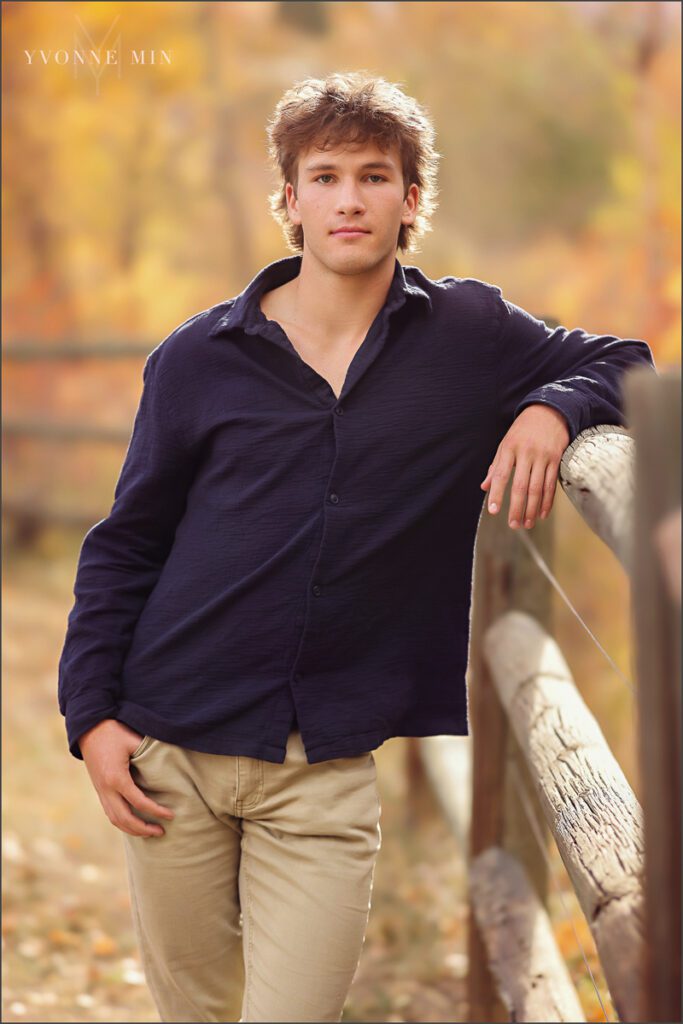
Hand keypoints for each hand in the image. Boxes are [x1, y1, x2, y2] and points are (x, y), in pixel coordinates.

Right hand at [79, 719, 174, 837]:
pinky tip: (134, 824)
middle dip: (144, 829)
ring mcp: (101, 791)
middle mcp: (106, 789)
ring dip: (132, 830)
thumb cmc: (113, 732)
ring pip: (115, 819)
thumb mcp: (132, 740)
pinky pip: (110, 813)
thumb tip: (170, 758)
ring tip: (150, 832)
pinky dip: (122, 823)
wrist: (88, 729)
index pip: (139, 802)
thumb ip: (149, 752)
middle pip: (125, 818)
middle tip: (161, 832)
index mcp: (116, 778)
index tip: (171, 815)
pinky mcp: (99, 790)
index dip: (156, 811)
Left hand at [480, 404, 569, 528]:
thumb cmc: (523, 430)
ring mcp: (543, 456)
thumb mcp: (506, 444)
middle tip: (513, 524)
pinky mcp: (556, 459)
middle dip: (517, 507)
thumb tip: (484, 487)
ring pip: (537, 488)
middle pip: (521, 485)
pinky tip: (543, 513)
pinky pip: (551, 484)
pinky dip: (548, 501)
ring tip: (528, 523)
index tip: (493, 510)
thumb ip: (496, 466)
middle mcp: (526, 453)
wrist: (550, 412)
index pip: (501, 475)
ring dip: (533, 508)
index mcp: (509, 449)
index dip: (496, 494)